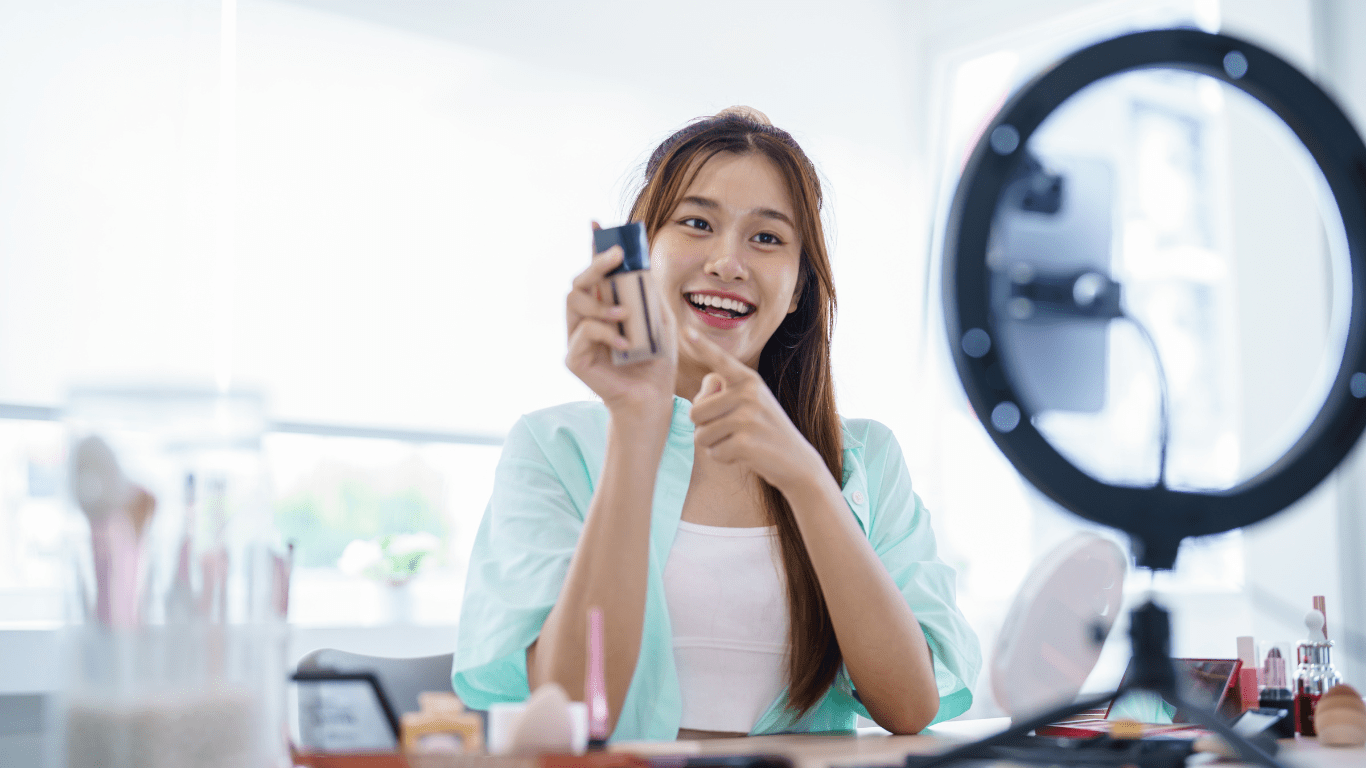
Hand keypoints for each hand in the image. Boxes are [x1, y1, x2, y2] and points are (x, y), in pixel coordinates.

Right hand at [565, 224, 676, 419]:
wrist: (653, 398)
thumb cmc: (656, 361)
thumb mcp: (659, 320)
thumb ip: (647, 294)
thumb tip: (642, 262)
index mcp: (604, 307)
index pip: (595, 273)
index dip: (594, 248)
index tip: (597, 224)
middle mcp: (586, 320)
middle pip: (578, 282)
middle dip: (595, 266)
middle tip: (616, 258)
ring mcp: (577, 339)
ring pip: (574, 303)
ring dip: (601, 303)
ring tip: (626, 314)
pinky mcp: (575, 359)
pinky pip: (583, 334)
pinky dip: (606, 334)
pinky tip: (626, 344)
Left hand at [681, 328, 825, 491]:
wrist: (797, 462)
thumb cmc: (764, 431)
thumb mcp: (750, 404)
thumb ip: (723, 394)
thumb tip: (701, 394)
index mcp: (749, 380)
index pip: (720, 361)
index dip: (702, 345)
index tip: (685, 329)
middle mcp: (748, 393)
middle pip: (695, 412)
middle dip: (705, 428)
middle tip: (732, 432)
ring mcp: (748, 417)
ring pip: (701, 435)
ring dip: (714, 445)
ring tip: (739, 442)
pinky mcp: (746, 442)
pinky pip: (714, 453)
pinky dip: (724, 459)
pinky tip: (745, 455)